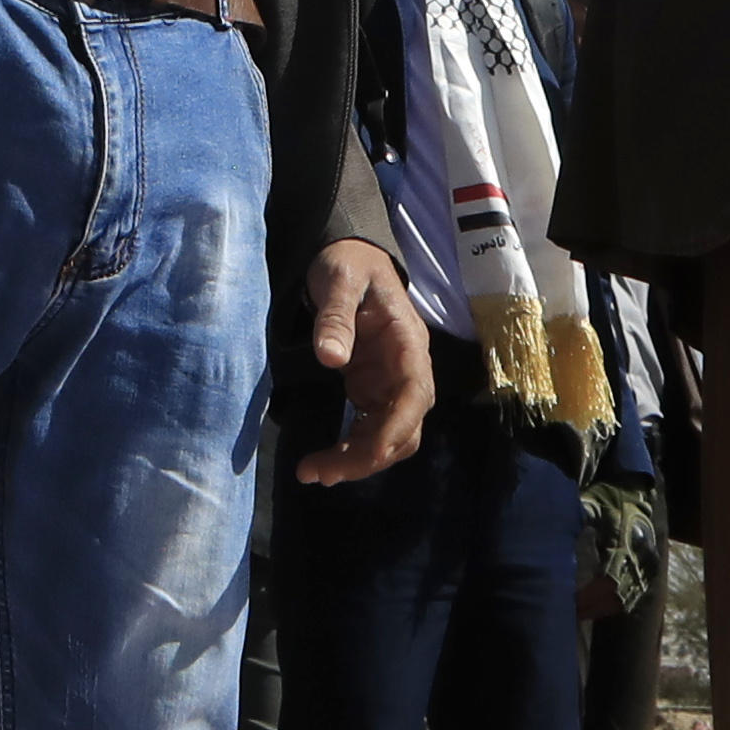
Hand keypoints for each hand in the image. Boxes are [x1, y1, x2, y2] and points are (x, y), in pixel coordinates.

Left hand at [294, 240, 435, 484]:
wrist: (347, 257)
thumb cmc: (347, 264)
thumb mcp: (339, 280)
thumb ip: (335, 316)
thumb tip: (330, 356)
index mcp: (407, 342)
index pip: (415, 394)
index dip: (396, 429)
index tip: (366, 454)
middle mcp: (406, 369)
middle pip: (404, 427)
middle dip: (369, 456)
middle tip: (321, 473)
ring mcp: (389, 382)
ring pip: (389, 436)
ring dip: (358, 460)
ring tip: (314, 472)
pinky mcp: (371, 389)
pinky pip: (370, 429)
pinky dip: (352, 449)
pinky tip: (324, 461)